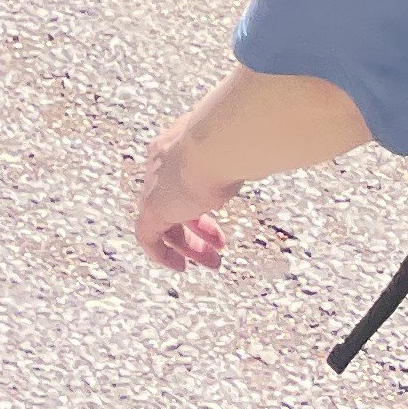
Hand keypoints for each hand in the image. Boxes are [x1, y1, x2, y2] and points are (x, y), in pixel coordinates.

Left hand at [133, 133, 236, 269]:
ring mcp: (154, 185)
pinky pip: (146, 236)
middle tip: (219, 246)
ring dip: (188, 245)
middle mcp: (160, 164)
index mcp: (176, 145)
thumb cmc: (234, 142)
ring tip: (213, 263)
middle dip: (197, 227)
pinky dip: (161, 253)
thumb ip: (240, 153)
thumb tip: (261, 153)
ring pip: (162, 221)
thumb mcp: (236, 146)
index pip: (180, 176)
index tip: (216, 213)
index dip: (198, 199)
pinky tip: (179, 267)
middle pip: (172, 200)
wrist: (215, 143)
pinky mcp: (152, 208)